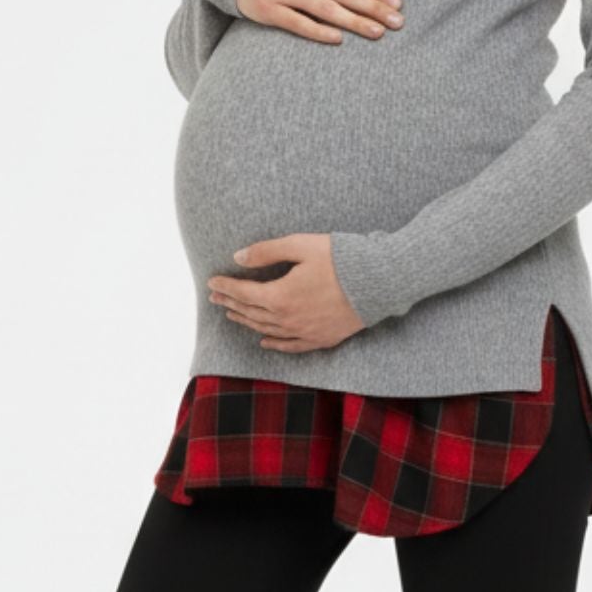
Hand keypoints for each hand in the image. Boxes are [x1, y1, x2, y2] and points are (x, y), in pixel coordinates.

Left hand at [207, 234, 365, 351]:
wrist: (379, 282)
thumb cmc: (341, 259)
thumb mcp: (300, 245)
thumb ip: (266, 251)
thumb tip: (238, 257)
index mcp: (280, 296)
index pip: (243, 293)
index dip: (225, 287)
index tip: (212, 282)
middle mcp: (287, 319)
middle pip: (251, 312)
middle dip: (231, 303)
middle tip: (215, 298)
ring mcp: (304, 332)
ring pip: (266, 330)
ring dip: (246, 321)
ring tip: (233, 314)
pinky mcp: (321, 339)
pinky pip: (290, 346)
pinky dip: (274, 344)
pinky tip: (264, 341)